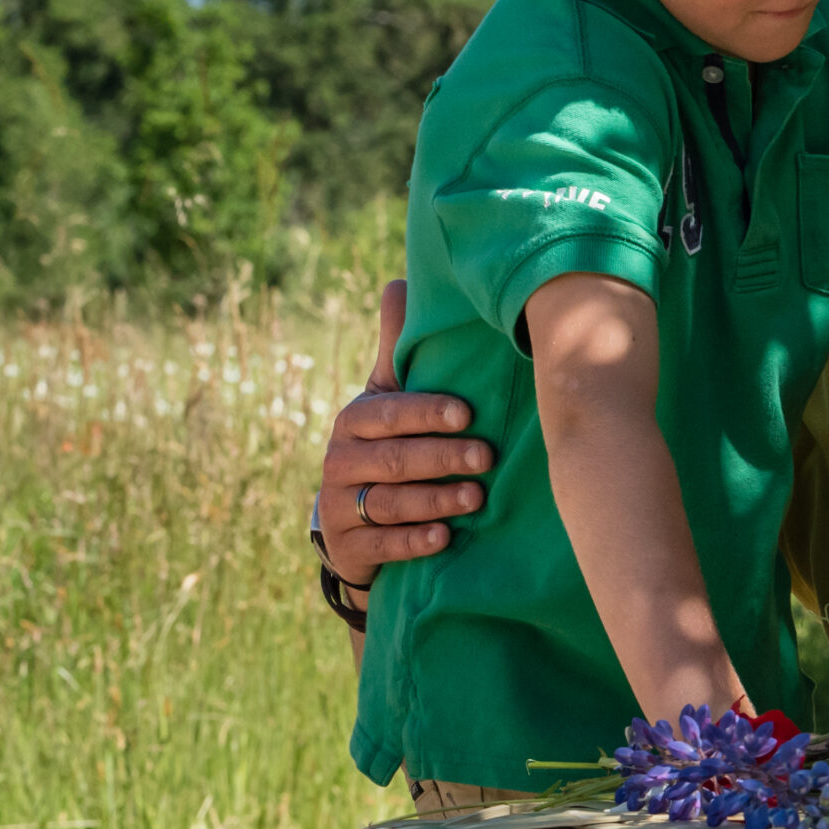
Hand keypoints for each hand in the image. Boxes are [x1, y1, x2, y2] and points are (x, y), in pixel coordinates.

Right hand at [317, 280, 492, 585]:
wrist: (358, 523)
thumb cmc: (391, 446)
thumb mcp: (390, 398)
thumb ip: (397, 349)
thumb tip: (399, 280)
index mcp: (357, 420)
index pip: (389, 412)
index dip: (426, 412)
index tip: (467, 413)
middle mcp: (341, 460)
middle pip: (395, 458)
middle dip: (443, 457)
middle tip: (487, 457)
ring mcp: (341, 506)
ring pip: (391, 502)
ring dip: (436, 499)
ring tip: (476, 498)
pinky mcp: (348, 548)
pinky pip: (381, 544)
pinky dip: (414, 541)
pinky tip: (444, 538)